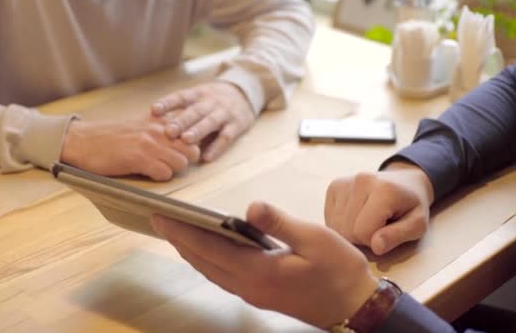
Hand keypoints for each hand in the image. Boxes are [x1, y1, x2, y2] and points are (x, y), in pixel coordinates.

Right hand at [60, 117, 199, 180]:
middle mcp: (158, 129)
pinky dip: (159, 177)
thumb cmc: (111, 137)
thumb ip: (160, 129)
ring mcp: (149, 143)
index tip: (181, 154)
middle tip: (170, 166)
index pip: (192, 134)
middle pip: (192, 150)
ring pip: (182, 163)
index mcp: (159, 120)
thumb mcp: (140, 124)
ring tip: (157, 170)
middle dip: (185, 161)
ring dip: (172, 171)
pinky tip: (146, 174)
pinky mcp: (139, 158)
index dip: (189, 148)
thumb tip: (181, 140)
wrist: (82, 140)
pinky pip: (165, 173)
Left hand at [150, 202, 378, 328]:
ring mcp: (253, 293)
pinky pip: (224, 277)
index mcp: (258, 271)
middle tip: (159, 222)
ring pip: (211, 272)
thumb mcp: (314, 239)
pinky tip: (209, 250)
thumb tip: (250, 207)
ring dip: (192, 252)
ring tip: (178, 233)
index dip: (182, 232)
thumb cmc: (340, 271)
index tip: (160, 217)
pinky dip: (209, 261)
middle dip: (179, 241)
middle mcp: (249, 286)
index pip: (209, 249)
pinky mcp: (261, 294)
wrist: (356, 308)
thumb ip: (279, 223)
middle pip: (204, 262)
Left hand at [151, 82, 254, 161]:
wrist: (244, 93)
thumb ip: (180, 110)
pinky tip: (207, 157)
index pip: (181, 97)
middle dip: (181, 121)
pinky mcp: (237, 125)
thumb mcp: (197, 98)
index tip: (154, 110)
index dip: (168, 103)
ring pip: (210, 122)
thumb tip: (153, 124)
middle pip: (195, 111)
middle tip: (168, 131)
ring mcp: (225, 113)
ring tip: (186, 140)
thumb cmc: (211, 100)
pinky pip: (226, 137)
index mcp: (198, 94)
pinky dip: (217, 147)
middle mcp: (211, 102)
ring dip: (198, 131)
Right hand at [325, 161, 433, 254]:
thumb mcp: (418, 224)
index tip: (386, 234)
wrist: (404, 180)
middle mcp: (360, 181)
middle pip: (347, 230)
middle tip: (377, 229)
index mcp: (384, 190)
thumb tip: (376, 247)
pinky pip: (329, 218)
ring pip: (335, 226)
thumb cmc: (412, 206)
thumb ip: (398, 236)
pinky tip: (355, 217)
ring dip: (350, 232)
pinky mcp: (334, 185)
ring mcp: (344, 182)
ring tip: (367, 222)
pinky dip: (341, 224)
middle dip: (361, 238)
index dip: (374, 242)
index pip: (363, 232)